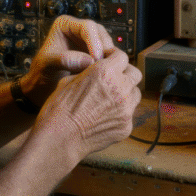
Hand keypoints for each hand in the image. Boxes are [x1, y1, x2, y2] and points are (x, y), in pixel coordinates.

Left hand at [23, 15, 115, 103]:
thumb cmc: (41, 73)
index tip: (96, 60)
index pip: (87, 27)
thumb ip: (66, 60)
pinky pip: (107, 55)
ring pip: (107, 44)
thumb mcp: (48, 64)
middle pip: (101, 33)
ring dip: (108, 57)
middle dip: (104, 49)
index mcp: (65, 24)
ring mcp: (88, 41)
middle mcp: (79, 29)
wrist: (42, 87)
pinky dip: (108, 63)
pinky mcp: (95, 54)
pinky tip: (106, 74)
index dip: (95, 42)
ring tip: (106, 72)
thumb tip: (90, 61)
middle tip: (105, 67)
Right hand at [31, 48, 141, 166]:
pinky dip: (121, 111)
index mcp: (104, 72)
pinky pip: (129, 113)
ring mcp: (126, 109)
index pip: (122, 56)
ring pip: (135, 93)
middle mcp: (120, 88)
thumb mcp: (69, 80)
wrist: (60, 139)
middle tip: (113, 77)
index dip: (114, 56)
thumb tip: (95, 68)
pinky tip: (106, 115)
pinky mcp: (126, 126)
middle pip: (135, 73)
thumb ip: (89, 72)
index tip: (110, 60)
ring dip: (126, 92)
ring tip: (110, 97)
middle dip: (125, 73)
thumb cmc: (59, 109)